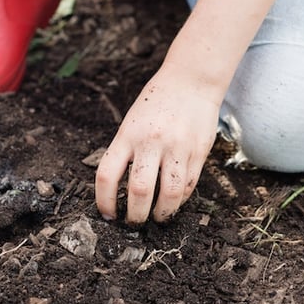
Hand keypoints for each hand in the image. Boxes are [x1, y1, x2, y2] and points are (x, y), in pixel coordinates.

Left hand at [95, 63, 219, 223]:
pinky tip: (174, 201)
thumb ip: (126, 151)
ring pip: (169, 194)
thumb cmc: (156, 103)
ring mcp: (177, 147)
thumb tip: (118, 190)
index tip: (108, 214)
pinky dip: (180, 200)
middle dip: (135, 216)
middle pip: (140, 191)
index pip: (107, 175)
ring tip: (157, 218)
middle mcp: (152, 142)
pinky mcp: (198, 152)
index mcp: (128, 134)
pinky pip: (188, 185)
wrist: (191, 80)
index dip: (104, 201)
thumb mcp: (132, 122)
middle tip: (134, 222)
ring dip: (162, 214)